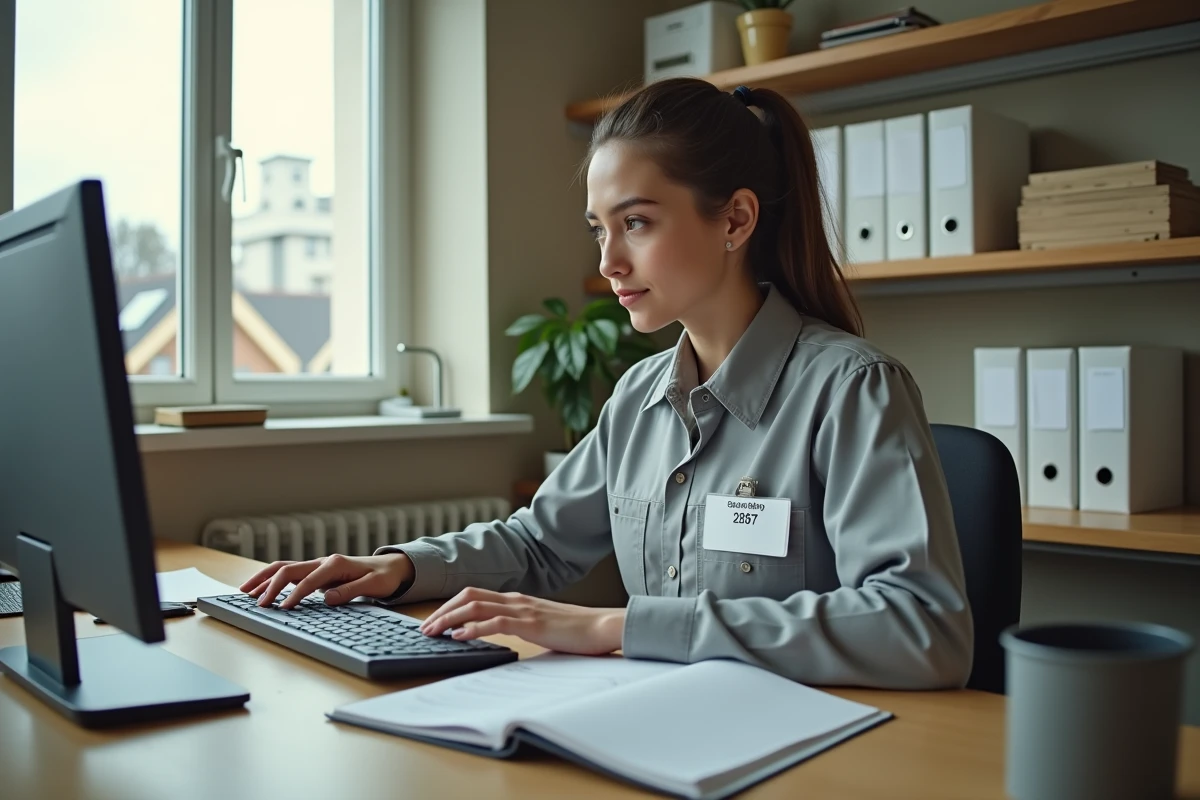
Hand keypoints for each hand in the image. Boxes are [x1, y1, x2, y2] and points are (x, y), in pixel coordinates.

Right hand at [239, 552, 413, 609]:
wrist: (390, 567)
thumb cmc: (383, 577)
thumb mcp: (373, 586)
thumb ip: (350, 591)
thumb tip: (327, 598)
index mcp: (336, 564)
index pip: (308, 580)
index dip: (294, 594)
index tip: (282, 608)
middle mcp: (323, 562)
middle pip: (288, 569)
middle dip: (270, 585)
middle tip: (257, 604)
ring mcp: (317, 566)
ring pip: (284, 568)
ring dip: (263, 579)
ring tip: (244, 592)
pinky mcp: (315, 572)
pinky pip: (288, 574)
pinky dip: (271, 580)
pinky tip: (259, 589)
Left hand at [419, 587, 624, 655]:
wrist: (602, 626)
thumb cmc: (577, 630)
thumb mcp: (543, 627)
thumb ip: (523, 628)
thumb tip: (505, 638)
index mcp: (518, 600)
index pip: (476, 596)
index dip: (451, 606)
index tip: (435, 621)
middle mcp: (517, 600)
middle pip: (468, 596)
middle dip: (443, 610)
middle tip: (426, 627)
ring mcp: (523, 610)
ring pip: (476, 606)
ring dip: (450, 618)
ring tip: (434, 631)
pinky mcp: (531, 623)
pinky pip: (496, 622)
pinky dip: (474, 628)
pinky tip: (461, 636)